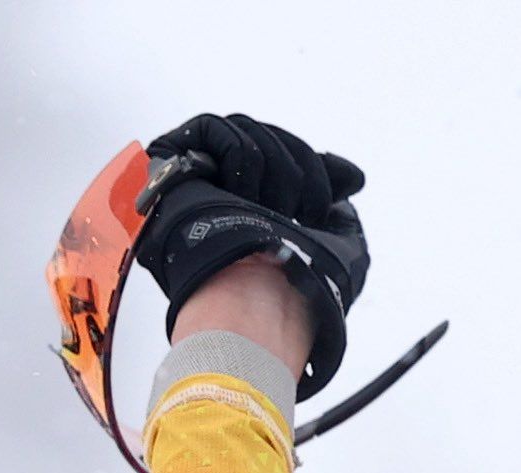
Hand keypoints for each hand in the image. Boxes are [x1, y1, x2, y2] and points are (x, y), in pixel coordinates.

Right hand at [135, 112, 368, 397]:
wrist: (264, 296)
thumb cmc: (302, 285)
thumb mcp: (344, 247)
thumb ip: (343, 209)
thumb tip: (349, 175)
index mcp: (265, 212)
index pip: (290, 157)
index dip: (313, 168)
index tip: (332, 195)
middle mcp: (232, 197)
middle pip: (271, 139)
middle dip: (297, 170)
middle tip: (297, 213)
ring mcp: (202, 182)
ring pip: (244, 130)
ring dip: (271, 168)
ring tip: (265, 208)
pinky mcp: (172, 167)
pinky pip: (211, 128)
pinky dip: (237, 153)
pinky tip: (238, 192)